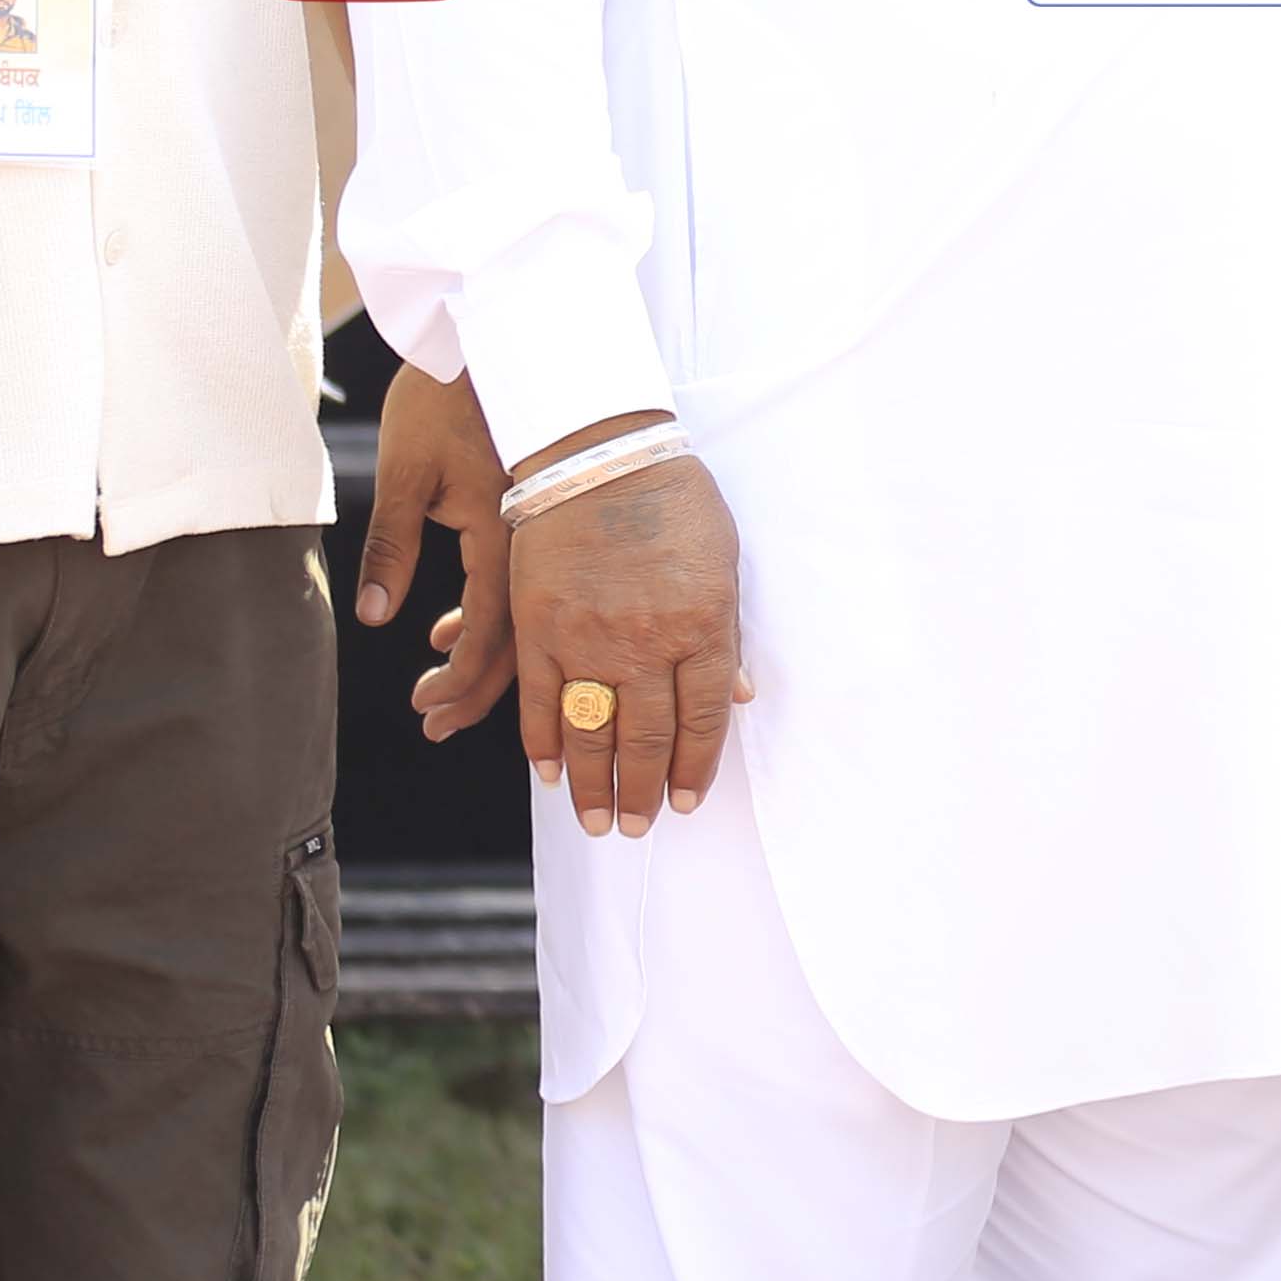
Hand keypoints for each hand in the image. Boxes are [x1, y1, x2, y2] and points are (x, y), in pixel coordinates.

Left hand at [355, 363, 515, 740]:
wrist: (497, 330)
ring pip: (529, 618)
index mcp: (506, 532)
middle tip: (437, 723)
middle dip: (477, 690)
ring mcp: (544, 526)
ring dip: (487, 657)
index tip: (427, 712)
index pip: (490, 634)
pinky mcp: (538, 511)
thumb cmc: (443, 393)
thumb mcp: (404, 472)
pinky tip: (455, 623)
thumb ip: (390, 548)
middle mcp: (535, 538)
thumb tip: (374, 617)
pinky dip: (494, 616)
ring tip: (442, 685)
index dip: (460, 683)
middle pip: (521, 641)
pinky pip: (528, 584)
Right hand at [504, 419, 751, 836]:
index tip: (686, 803)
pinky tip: (548, 774)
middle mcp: (647, 642)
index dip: (695, 770)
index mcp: (702, 626)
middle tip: (638, 827)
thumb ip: (727, 633)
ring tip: (597, 823)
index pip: (703, 721)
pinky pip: (541, 704)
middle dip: (644, 793)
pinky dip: (542, 745)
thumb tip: (741, 697)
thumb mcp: (723, 560)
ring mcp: (589, 639)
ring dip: (594, 786)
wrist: (596, 452)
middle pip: (648, 739)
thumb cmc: (671, 499)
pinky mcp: (539, 629)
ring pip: (593, 734)